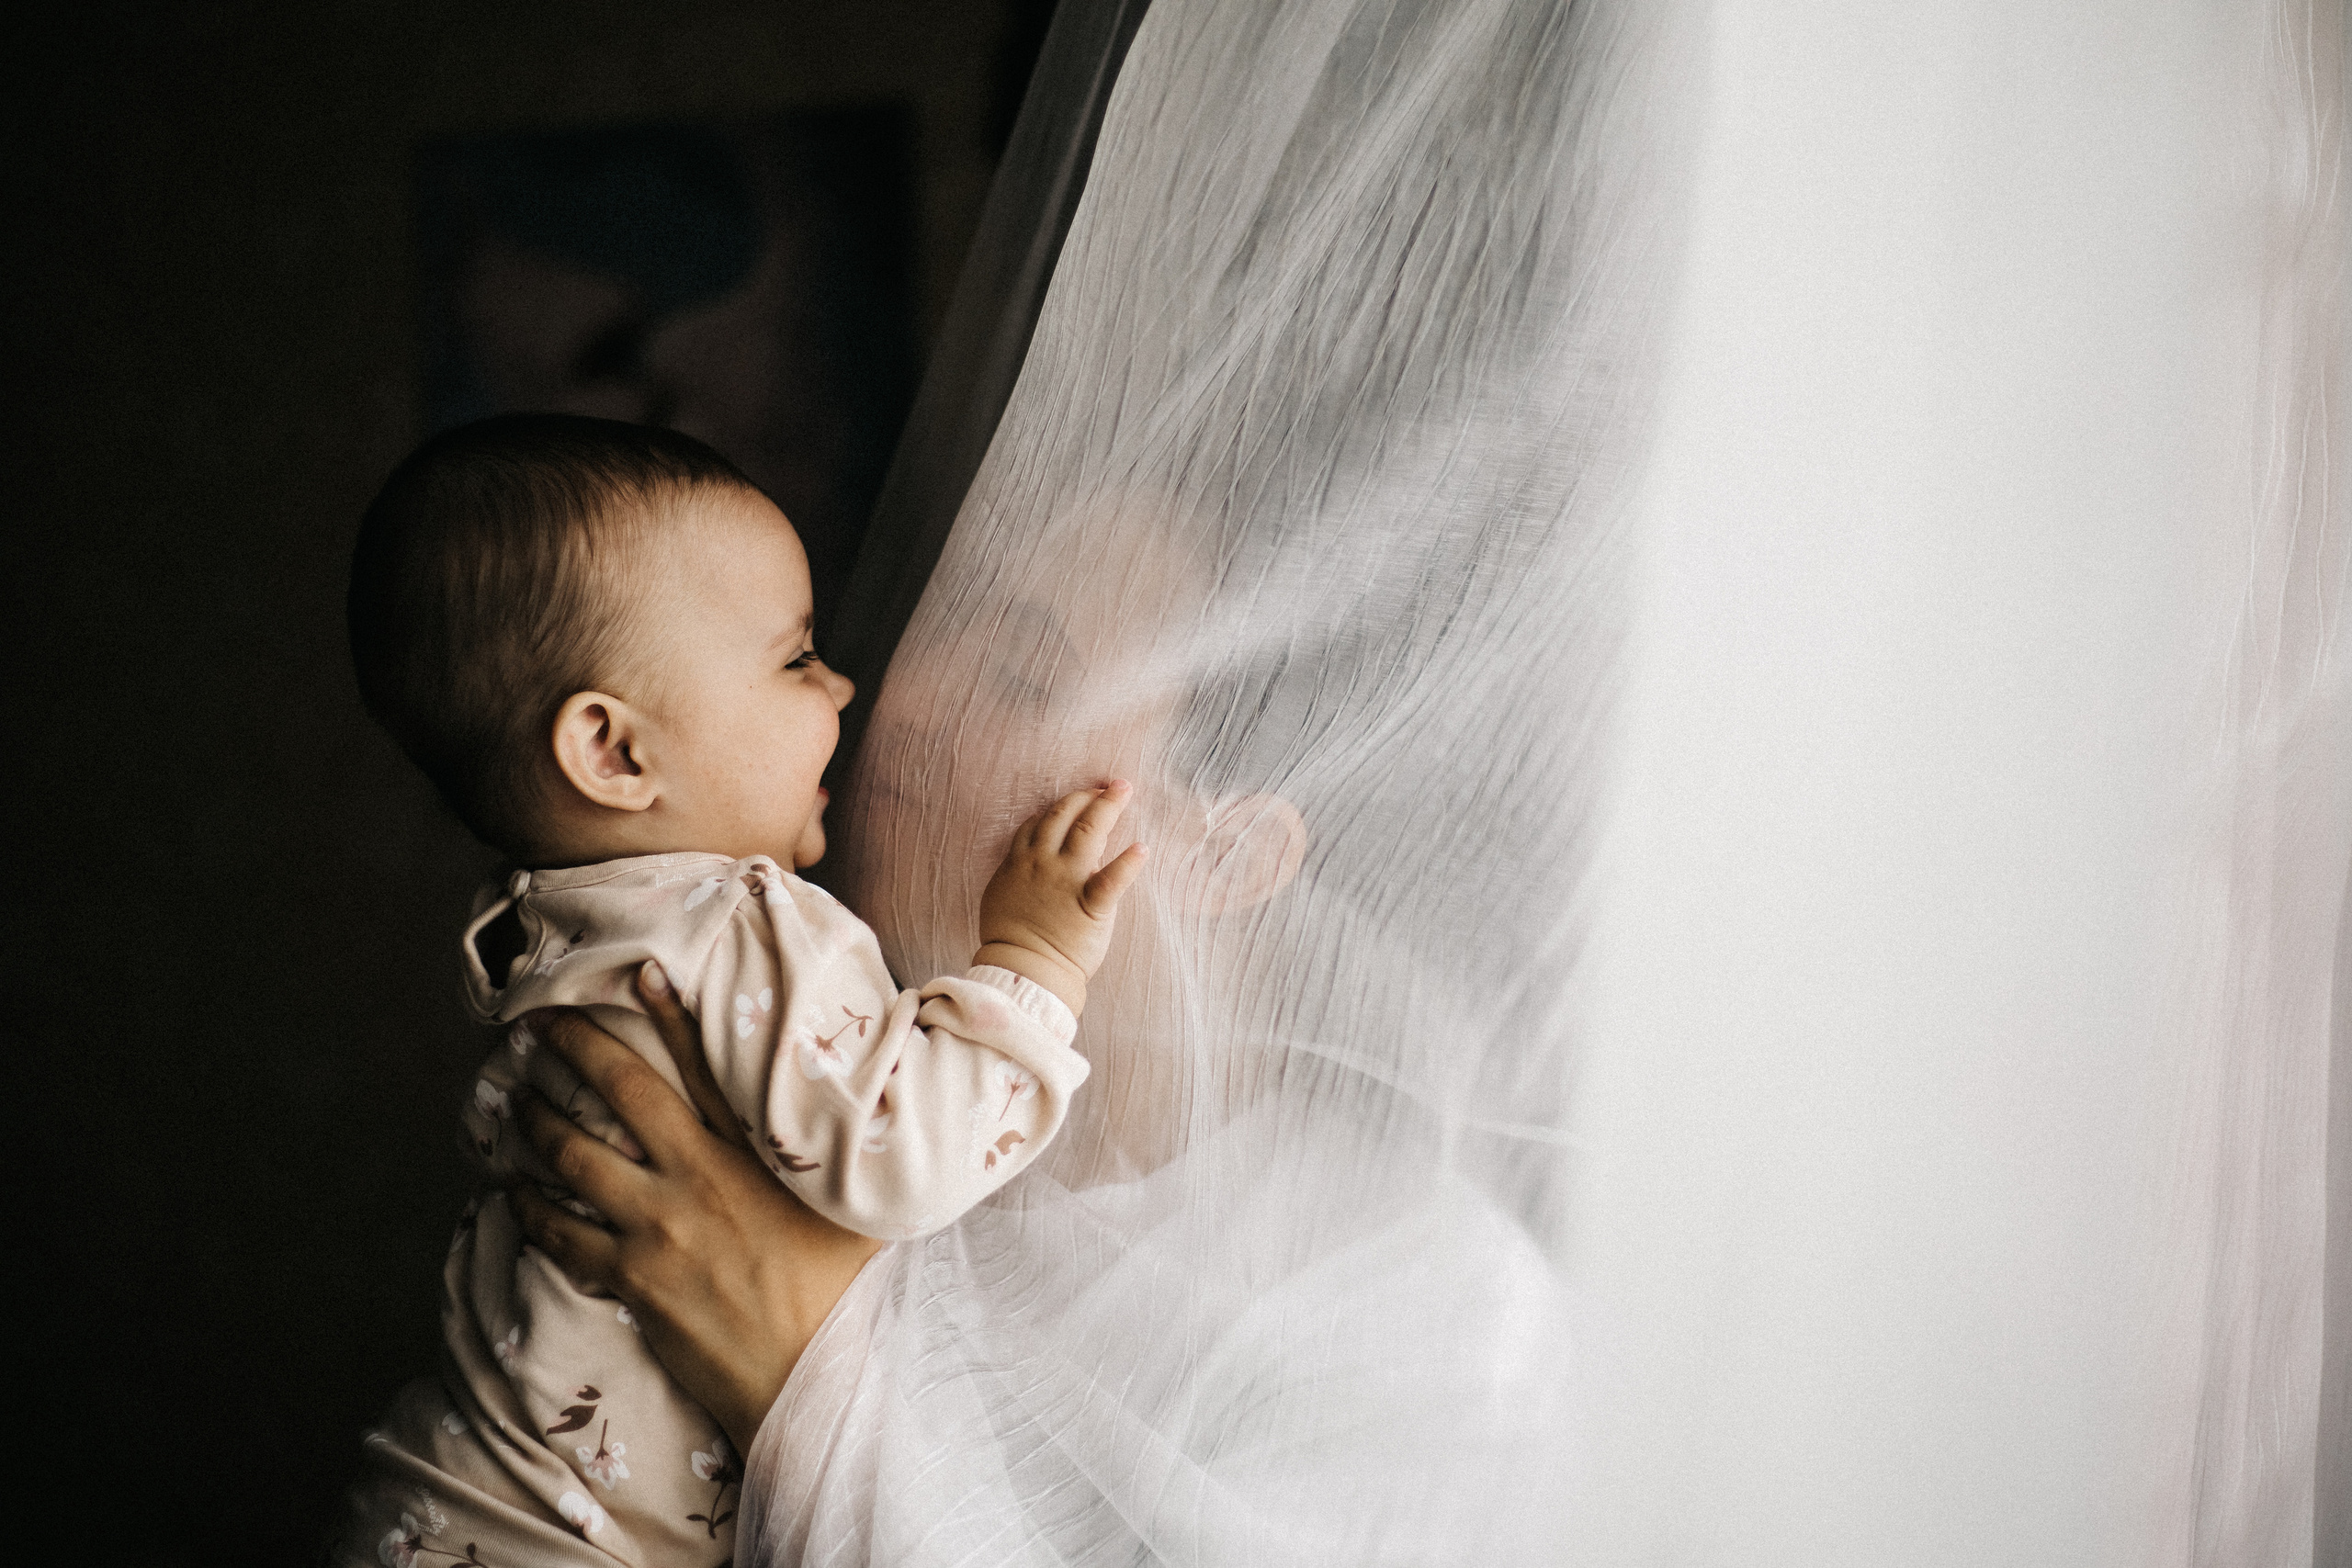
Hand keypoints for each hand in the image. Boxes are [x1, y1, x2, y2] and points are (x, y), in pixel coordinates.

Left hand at [510, 962, 884, 1452]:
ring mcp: (658, 1226)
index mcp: (755, 1153)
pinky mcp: (632, 1277)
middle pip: (622, 1093)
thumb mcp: (855, 1207)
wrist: (810, 1374)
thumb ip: (838, 1158)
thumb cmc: (841, 1291)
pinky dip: (531, 1208)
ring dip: (537, 1123)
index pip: (706, 1066)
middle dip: (573, 1049)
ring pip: (576, 1156)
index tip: (636, 974)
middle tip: (536, 1023)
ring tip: (513, 1103)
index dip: (669, 1015)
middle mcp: (698, 1177)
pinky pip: (562, 1233)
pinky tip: (511, 1192)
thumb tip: (860, 1118)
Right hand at [975, 780, 1146, 1015]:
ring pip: (1088, 832)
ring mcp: (1067, 882)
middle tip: (1105, 786)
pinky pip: (1112, 880)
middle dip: (1085, 795)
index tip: (1077, 798)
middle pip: (1064, 816)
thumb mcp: (1002, 894)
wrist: (1022, 969)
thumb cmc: (1009, 938)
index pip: (1040, 821)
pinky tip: (1142, 848)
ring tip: (1122, 790)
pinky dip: (1128, 863)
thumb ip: (1017, 870)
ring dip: (1107, 807)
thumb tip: (1030, 859)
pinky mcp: (1091, 905)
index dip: (1060, 805)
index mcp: (1020, 861)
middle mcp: (1043, 863)